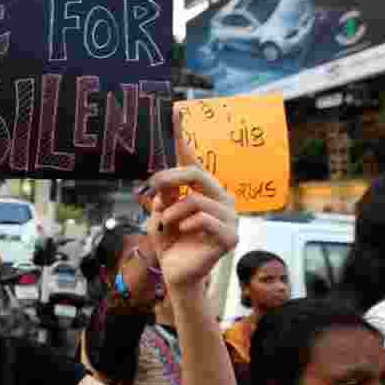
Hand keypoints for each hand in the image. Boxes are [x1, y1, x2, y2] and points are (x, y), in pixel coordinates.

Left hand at [144, 112, 237, 290]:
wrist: (175, 272)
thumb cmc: (169, 241)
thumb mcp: (159, 212)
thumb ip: (162, 194)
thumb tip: (161, 183)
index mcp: (203, 189)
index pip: (193, 159)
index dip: (183, 136)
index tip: (174, 112)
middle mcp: (220, 198)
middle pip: (196, 173)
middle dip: (171, 178)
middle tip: (154, 186)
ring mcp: (229, 217)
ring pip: (195, 199)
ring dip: (172, 212)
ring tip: (167, 224)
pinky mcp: (230, 236)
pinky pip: (202, 218)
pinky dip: (184, 224)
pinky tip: (182, 233)